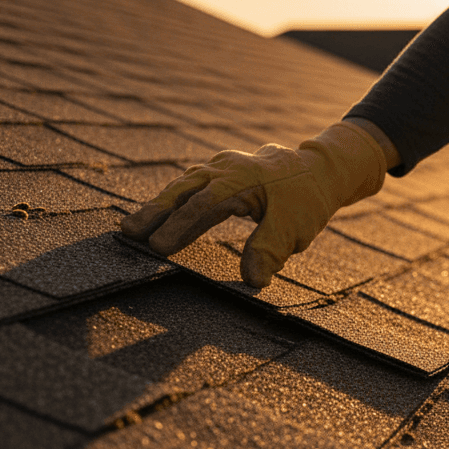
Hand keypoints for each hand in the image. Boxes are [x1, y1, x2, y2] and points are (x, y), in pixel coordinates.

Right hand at [120, 121, 387, 287]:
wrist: (320, 169)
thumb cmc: (307, 199)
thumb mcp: (295, 227)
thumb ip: (270, 250)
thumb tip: (252, 281)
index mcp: (242, 179)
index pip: (204, 204)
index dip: (179, 226)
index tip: (158, 247)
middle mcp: (226, 168)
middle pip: (183, 189)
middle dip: (155, 211)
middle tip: (128, 234)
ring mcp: (220, 167)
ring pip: (183, 185)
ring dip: (158, 205)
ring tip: (132, 229)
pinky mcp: (219, 171)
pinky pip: (190, 185)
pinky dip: (173, 200)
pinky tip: (157, 218)